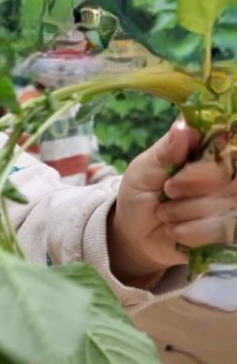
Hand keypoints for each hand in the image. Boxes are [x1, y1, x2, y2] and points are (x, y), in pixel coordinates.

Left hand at [109, 119, 236, 286]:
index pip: (224, 143)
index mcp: (206, 150)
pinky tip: (174, 230)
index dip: (204, 160)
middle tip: (167, 190)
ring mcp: (230, 201)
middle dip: (190, 183)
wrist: (135, 235)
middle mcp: (225, 173)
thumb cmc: (141, 195)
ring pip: (222, 202)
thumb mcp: (144, 169)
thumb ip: (165, 151)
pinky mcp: (228, 229)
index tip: (180, 168)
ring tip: (163, 213)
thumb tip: (183, 128)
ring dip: (184, 210)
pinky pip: (220, 229)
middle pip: (226, 173)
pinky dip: (189, 231)